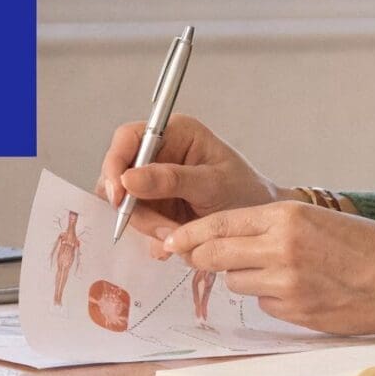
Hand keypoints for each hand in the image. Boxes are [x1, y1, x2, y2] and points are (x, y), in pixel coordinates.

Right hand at [93, 113, 280, 240]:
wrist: (259, 226)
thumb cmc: (246, 193)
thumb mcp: (212, 184)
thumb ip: (172, 180)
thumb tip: (129, 179)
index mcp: (174, 133)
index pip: (128, 139)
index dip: (115, 163)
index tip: (119, 195)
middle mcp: (159, 154)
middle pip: (120, 175)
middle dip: (135, 207)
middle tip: (161, 228)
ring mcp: (154, 183)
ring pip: (126, 203)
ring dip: (147, 226)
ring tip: (177, 236)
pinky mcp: (155, 207)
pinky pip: (137, 222)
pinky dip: (152, 236)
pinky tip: (173, 242)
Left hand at [158, 201, 374, 335]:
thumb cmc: (369, 247)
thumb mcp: (318, 219)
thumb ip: (273, 225)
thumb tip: (230, 238)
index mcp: (286, 216)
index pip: (219, 222)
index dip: (190, 234)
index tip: (172, 240)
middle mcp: (281, 247)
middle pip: (214, 255)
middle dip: (201, 258)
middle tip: (197, 259)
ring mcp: (287, 283)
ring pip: (236, 281)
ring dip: (244, 278)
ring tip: (279, 272)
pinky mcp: (295, 311)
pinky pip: (263, 304)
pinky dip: (271, 298)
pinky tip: (299, 291)